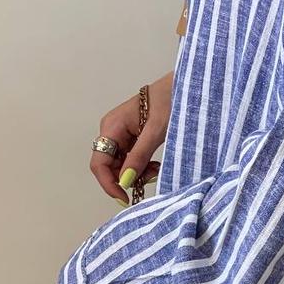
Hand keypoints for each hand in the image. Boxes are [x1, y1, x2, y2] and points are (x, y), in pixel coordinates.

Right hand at [91, 71, 173, 204]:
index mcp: (112, 126)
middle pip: (109, 166)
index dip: (108, 183)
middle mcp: (112, 130)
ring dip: (137, 172)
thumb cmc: (170, 100)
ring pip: (121, 164)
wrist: (184, 86)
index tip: (124, 198)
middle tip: (150, 178)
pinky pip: (131, 158)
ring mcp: (121, 133)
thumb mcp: (156, 131)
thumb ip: (139, 156)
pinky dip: (142, 165)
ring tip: (156, 169)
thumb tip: (125, 181)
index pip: (99, 163)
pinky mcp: (133, 136)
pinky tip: (155, 164)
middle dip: (127, 177)